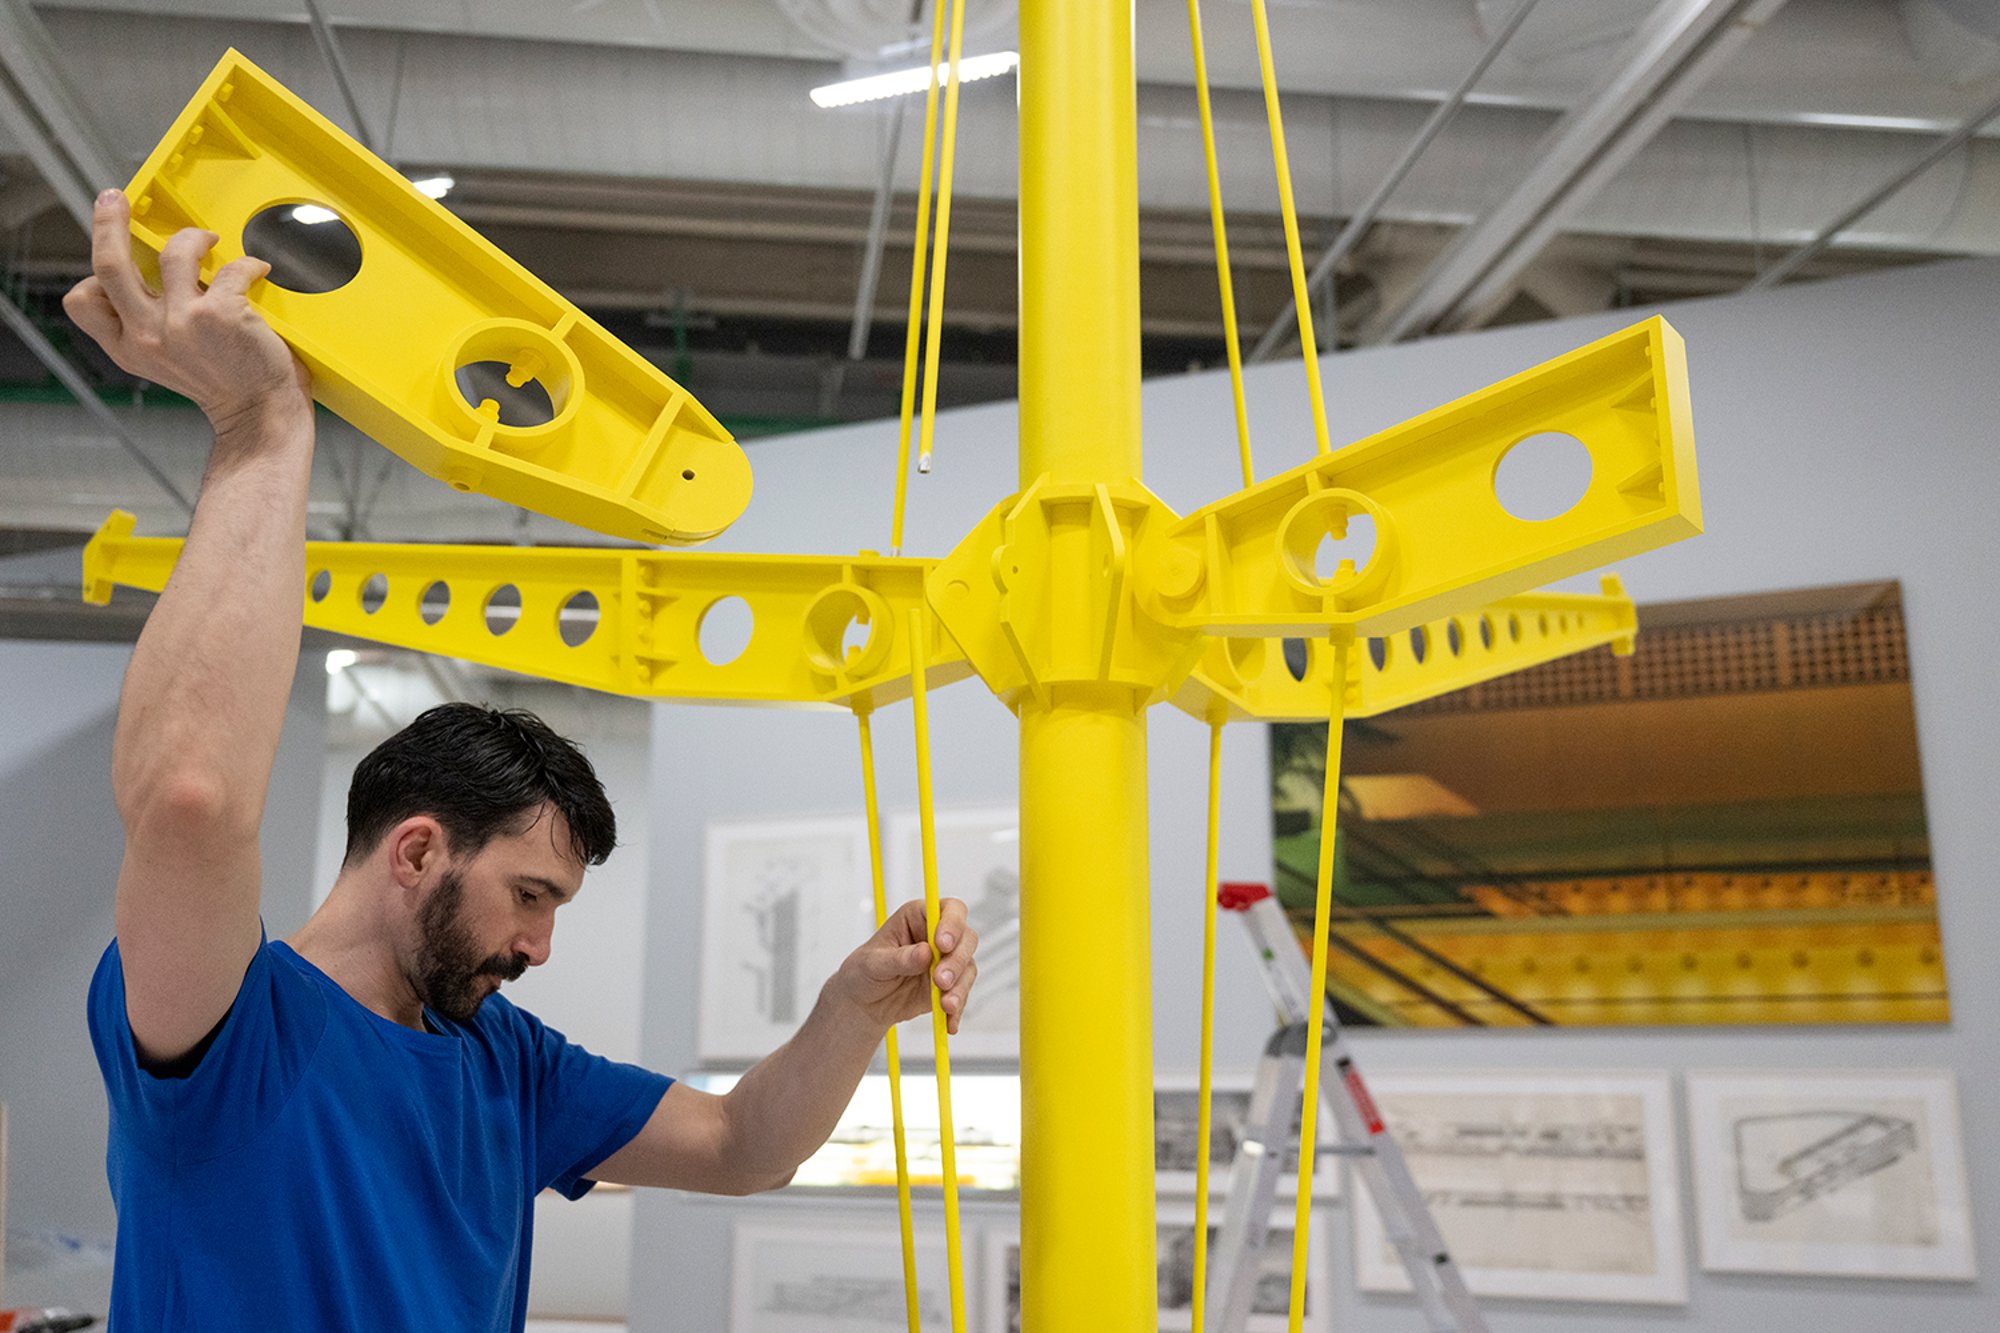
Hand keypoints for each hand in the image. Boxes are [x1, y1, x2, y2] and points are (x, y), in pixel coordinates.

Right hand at [63, 189, 310, 433]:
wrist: (261, 414)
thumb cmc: (223, 383)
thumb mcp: (166, 362)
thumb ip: (150, 324)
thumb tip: (150, 275)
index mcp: (128, 348)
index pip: (83, 302)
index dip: (94, 277)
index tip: (116, 259)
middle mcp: (147, 335)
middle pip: (109, 264)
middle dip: (107, 222)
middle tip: (115, 198)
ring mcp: (183, 323)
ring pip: (173, 252)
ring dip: (193, 237)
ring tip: (210, 240)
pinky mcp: (222, 315)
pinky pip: (232, 267)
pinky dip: (248, 264)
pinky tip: (257, 272)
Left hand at [829, 897, 978, 1035]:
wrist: (864, 1003)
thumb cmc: (864, 972)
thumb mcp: (873, 963)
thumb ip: (899, 958)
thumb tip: (924, 952)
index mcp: (918, 917)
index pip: (948, 910)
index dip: (951, 923)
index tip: (942, 945)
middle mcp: (937, 936)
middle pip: (965, 938)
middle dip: (957, 961)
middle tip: (941, 980)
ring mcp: (946, 961)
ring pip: (968, 967)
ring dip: (960, 987)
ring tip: (945, 1005)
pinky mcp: (949, 986)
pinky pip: (962, 995)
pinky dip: (957, 1009)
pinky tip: (949, 1023)